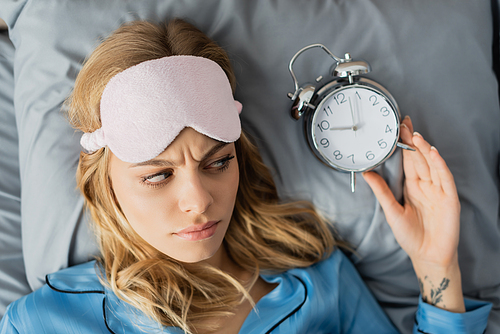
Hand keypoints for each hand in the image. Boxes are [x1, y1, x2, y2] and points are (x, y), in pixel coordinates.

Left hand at [363, 116, 463, 311]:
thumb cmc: (410, 236)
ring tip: (415, 135)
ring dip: (424, 149)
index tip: (397, 128)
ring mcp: (438, 190)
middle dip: (412, 140)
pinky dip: (439, 164)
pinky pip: (444, 177)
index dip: (403, 145)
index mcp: (411, 186)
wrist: (427, 256)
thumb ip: (381, 191)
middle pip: (418, 158)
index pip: (407, 161)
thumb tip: (366, 173)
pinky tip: (432, 153)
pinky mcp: (449, 198)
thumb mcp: (391, 211)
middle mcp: (425, 185)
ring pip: (431, 164)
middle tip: (403, 123)